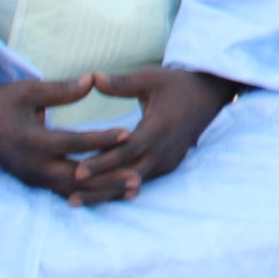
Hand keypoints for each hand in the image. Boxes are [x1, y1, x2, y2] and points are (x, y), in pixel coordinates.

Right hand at [0, 60, 130, 199]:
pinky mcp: (33, 181)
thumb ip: (62, 90)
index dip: (102, 139)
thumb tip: (94, 80)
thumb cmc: (0, 101)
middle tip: (137, 178)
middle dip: (108, 178)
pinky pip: (64, 191)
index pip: (73, 143)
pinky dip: (88, 192)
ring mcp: (32, 177)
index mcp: (31, 141)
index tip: (129, 133)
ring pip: (73, 190)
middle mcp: (32, 165)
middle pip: (77, 177)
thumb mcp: (29, 90)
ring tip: (132, 189)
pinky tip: (110, 193)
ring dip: (102, 191)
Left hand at [67, 66, 239, 203]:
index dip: (103, 162)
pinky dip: (118, 188)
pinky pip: (140, 180)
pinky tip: (96, 194)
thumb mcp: (151, 77)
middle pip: (128, 174)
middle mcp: (164, 150)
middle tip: (70, 195)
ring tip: (76, 200)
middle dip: (100, 186)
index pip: (127, 151)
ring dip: (106, 191)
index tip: (78, 171)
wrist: (208, 98)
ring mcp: (167, 161)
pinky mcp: (166, 166)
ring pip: (133, 182)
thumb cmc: (176, 85)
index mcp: (159, 128)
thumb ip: (122, 83)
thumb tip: (93, 78)